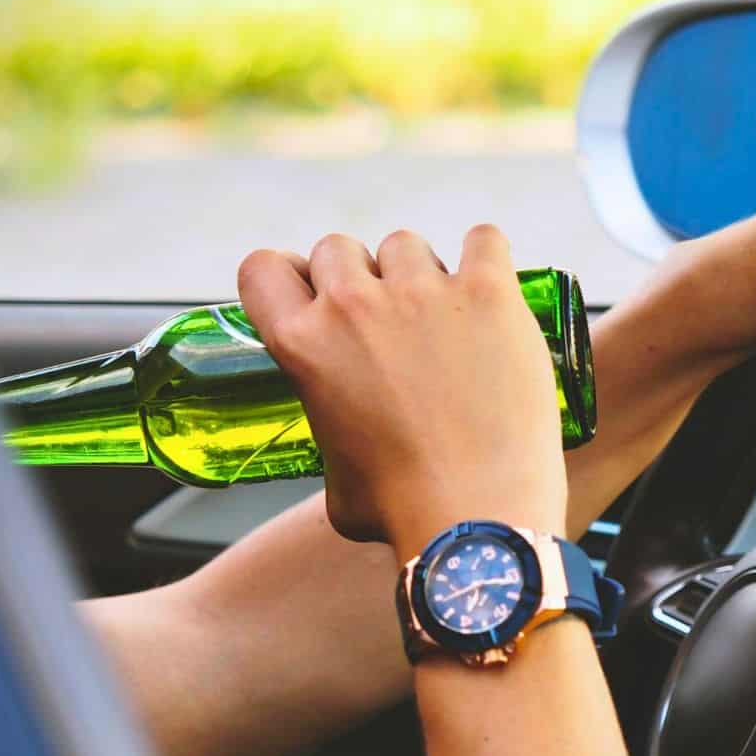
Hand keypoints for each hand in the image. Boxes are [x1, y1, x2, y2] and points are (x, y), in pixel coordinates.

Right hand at [237, 226, 566, 557]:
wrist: (478, 516)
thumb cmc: (403, 511)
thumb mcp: (332, 476)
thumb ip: (332, 429)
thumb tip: (351, 435)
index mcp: (303, 345)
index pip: (263, 268)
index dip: (291, 277)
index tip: (316, 295)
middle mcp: (353, 306)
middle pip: (339, 248)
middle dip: (361, 279)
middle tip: (390, 324)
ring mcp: (422, 292)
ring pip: (407, 244)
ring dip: (421, 273)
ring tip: (448, 323)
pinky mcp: (488, 292)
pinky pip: (484, 239)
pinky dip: (486, 259)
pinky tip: (492, 293)